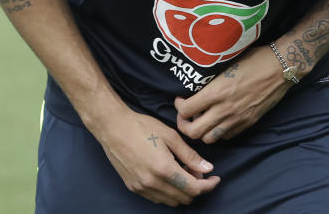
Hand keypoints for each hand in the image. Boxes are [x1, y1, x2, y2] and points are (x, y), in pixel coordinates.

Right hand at [95, 108, 219, 206]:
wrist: (113, 128)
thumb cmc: (142, 127)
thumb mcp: (170, 136)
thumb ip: (190, 155)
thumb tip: (207, 168)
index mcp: (164, 169)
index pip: (194, 188)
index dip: (208, 185)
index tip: (215, 178)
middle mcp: (152, 183)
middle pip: (184, 198)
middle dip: (196, 187)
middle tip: (197, 170)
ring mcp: (142, 188)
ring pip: (171, 201)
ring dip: (182, 191)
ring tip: (182, 171)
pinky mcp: (133, 188)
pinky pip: (157, 198)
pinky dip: (168, 192)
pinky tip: (169, 175)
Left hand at [175, 46, 291, 143]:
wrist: (280, 68)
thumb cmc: (253, 60)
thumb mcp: (226, 64)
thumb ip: (210, 81)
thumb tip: (195, 88)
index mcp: (216, 92)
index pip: (186, 110)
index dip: (179, 106)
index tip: (181, 100)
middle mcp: (224, 109)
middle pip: (193, 132)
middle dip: (184, 125)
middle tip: (185, 115)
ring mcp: (237, 119)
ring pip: (209, 139)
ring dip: (202, 131)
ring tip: (202, 119)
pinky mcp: (248, 123)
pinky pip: (227, 136)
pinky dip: (219, 132)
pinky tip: (219, 120)